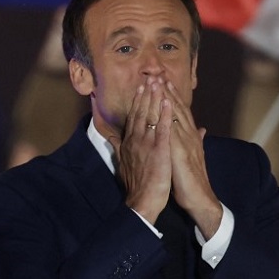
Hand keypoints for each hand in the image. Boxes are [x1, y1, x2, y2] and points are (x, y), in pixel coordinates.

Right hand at [109, 78, 172, 224]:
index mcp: (131, 142)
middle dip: (145, 94)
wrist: (142, 202)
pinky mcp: (158, 152)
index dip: (139, 100)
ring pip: (150, 117)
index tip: (142, 85)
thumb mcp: (124, 162)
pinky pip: (162, 130)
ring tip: (158, 82)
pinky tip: (168, 102)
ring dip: (154, 98)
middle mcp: (136, 141)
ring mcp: (146, 145)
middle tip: (150, 76)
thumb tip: (111, 136)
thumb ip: (119, 146)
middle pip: (140, 112)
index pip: (135, 117)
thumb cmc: (137, 184)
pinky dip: (164, 116)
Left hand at [165, 80, 221, 239]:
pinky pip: (173, 131)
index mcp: (190, 137)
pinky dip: (166, 118)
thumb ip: (194, 141)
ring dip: (166, 98)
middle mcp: (189, 136)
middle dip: (167, 91)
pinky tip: (160, 108)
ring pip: (175, 116)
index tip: (163, 81)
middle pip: (177, 109)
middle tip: (158, 74)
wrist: (200, 197)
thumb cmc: (192, 179)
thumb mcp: (192, 156)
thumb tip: (200, 130)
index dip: (171, 96)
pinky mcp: (181, 152)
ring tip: (158, 83)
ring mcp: (186, 143)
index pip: (179, 112)